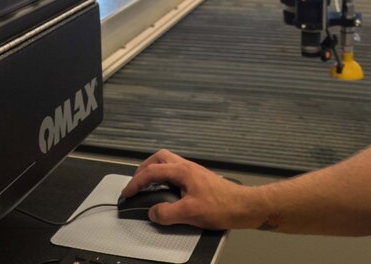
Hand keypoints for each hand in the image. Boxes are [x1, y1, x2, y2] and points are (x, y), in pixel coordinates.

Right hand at [120, 149, 262, 229]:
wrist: (243, 206)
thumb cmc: (221, 206)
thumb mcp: (189, 213)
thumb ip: (167, 213)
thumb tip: (152, 213)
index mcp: (182, 171)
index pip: (152, 171)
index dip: (136, 182)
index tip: (127, 192)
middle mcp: (186, 167)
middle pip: (159, 157)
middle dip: (144, 168)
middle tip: (136, 182)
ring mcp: (193, 171)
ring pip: (168, 162)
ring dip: (155, 170)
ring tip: (148, 185)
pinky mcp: (198, 178)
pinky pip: (175, 171)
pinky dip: (165, 177)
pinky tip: (166, 190)